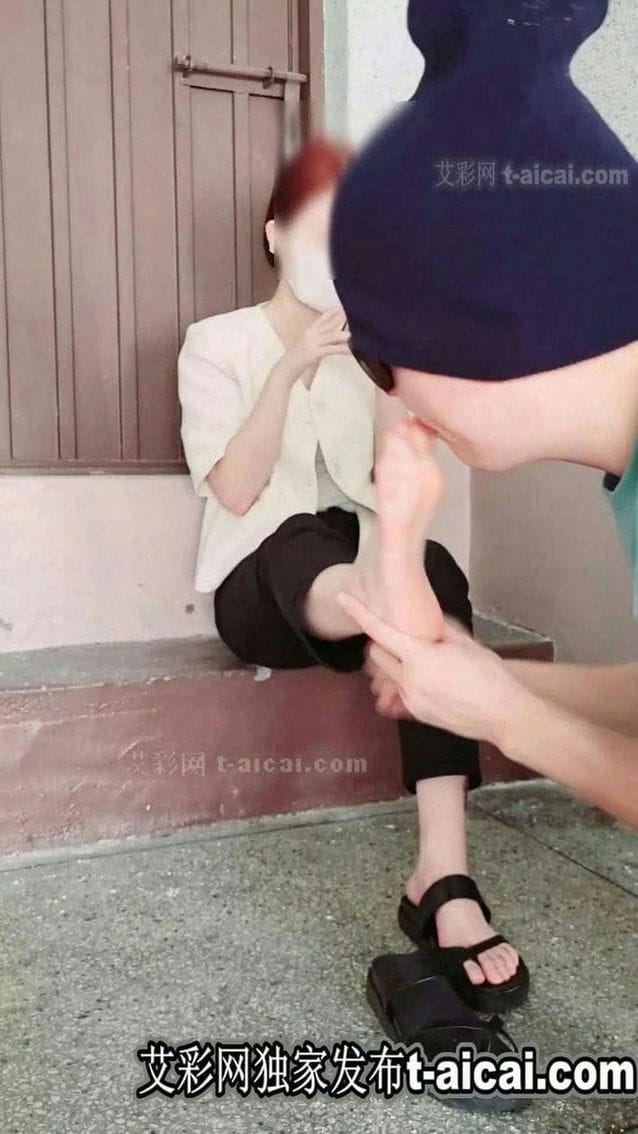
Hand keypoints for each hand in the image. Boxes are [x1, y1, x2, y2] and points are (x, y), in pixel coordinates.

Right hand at [280, 308, 350, 384]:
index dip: (335, 311)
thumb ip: (320, 339)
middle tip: (357, 314)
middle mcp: (311, 333)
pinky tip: (351, 351)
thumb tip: (333, 337)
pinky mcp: (314, 353)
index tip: (346, 307)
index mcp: (310, 331)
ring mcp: (312, 343)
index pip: (324, 317)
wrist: (285, 369)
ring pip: (332, 335)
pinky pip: (332, 349)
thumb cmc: (298, 359)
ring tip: (358, 332)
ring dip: (346, 333)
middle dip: (344, 318)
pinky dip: (343, 349)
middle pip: (330, 323)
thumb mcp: (308, 345)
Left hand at [338, 592, 531, 747]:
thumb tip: (425, 621)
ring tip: (424, 662)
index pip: (380, 632)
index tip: (343, 598)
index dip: (359, 612)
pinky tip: (433, 681)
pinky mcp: (416, 715)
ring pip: (389, 675)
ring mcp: (410, 700)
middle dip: (382, 643)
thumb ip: (439, 630)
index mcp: (420, 658)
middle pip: (377, 655)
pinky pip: (401, 692)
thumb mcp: (466, 644)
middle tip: (404, 637)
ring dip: (397, 664)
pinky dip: (408, 681)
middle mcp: (409, 680)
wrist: (502, 715)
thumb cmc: (490, 676)